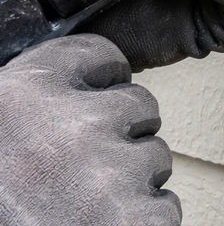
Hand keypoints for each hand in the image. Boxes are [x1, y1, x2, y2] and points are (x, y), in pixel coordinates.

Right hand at [0, 35, 179, 225]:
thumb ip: (32, 112)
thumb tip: (91, 88)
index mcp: (19, 97)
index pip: (98, 56)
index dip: (97, 85)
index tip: (87, 103)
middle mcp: (66, 127)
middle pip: (138, 105)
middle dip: (118, 137)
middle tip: (72, 178)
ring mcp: (105, 176)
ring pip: (155, 157)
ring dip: (129, 184)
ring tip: (76, 215)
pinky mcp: (136, 224)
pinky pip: (164, 208)